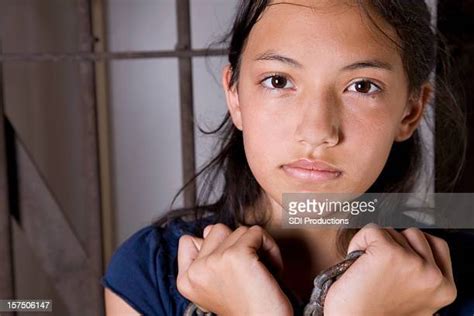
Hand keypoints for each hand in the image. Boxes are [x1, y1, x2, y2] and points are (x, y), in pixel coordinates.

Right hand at [177, 224, 292, 315]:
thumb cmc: (248, 309)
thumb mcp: (216, 285)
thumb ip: (207, 257)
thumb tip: (209, 229)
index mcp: (185, 280)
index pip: (187, 241)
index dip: (212, 249)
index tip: (228, 271)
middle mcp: (195, 271)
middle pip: (216, 230)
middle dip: (237, 245)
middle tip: (247, 271)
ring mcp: (214, 261)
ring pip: (238, 230)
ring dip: (257, 247)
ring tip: (260, 272)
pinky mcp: (236, 255)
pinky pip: (257, 232)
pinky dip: (271, 247)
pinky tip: (272, 269)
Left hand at [324, 224, 456, 315]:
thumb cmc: (374, 315)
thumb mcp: (414, 299)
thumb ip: (421, 277)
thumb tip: (413, 252)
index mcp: (444, 288)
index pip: (437, 245)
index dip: (413, 247)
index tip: (397, 259)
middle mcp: (432, 275)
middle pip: (414, 234)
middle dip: (393, 245)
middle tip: (378, 270)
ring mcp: (411, 261)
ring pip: (391, 231)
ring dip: (374, 246)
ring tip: (367, 272)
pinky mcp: (386, 252)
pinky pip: (370, 231)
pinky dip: (358, 243)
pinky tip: (356, 265)